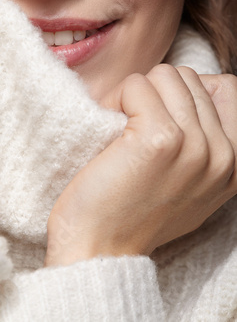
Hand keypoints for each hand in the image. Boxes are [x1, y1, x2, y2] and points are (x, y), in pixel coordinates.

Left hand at [44, 65, 236, 265]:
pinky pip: (136, 85)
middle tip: (135, 125)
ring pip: (163, 75)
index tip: (162, 116)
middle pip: (188, 77)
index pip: (227, 86)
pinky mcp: (160, 139)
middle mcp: (224, 155)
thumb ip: (206, 142)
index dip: (186, 92)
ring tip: (123, 128)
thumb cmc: (134, 210)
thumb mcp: (192, 183)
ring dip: (134, 94)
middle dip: (155, 92)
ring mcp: (195, 146)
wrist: (99, 248)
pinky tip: (111, 129)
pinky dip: (116, 99)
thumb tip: (196, 88)